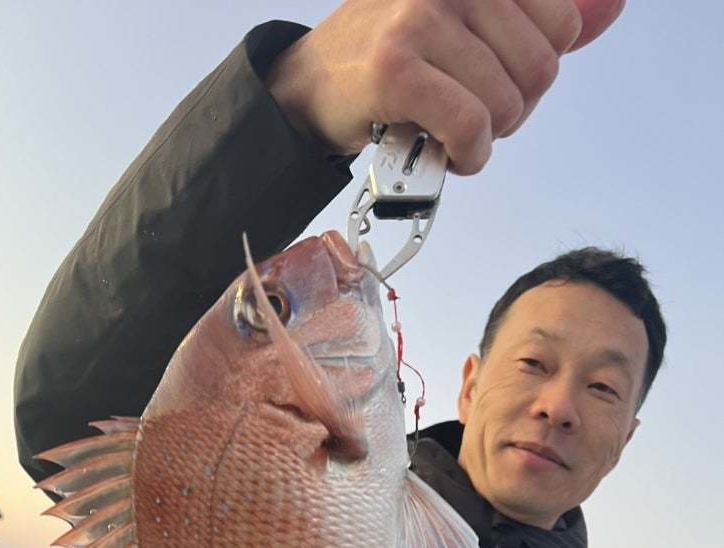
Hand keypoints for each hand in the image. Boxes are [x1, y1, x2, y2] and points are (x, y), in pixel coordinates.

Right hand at [267, 0, 624, 174]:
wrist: (311, 87)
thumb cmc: (395, 58)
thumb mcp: (470, 23)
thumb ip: (537, 18)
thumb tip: (612, 8)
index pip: (562, 23)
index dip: (532, 69)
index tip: (490, 76)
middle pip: (540, 69)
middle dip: (511, 109)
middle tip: (466, 109)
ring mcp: (421, 19)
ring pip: (507, 103)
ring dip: (484, 138)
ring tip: (447, 129)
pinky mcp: (398, 69)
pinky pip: (471, 127)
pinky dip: (467, 155)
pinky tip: (447, 151)